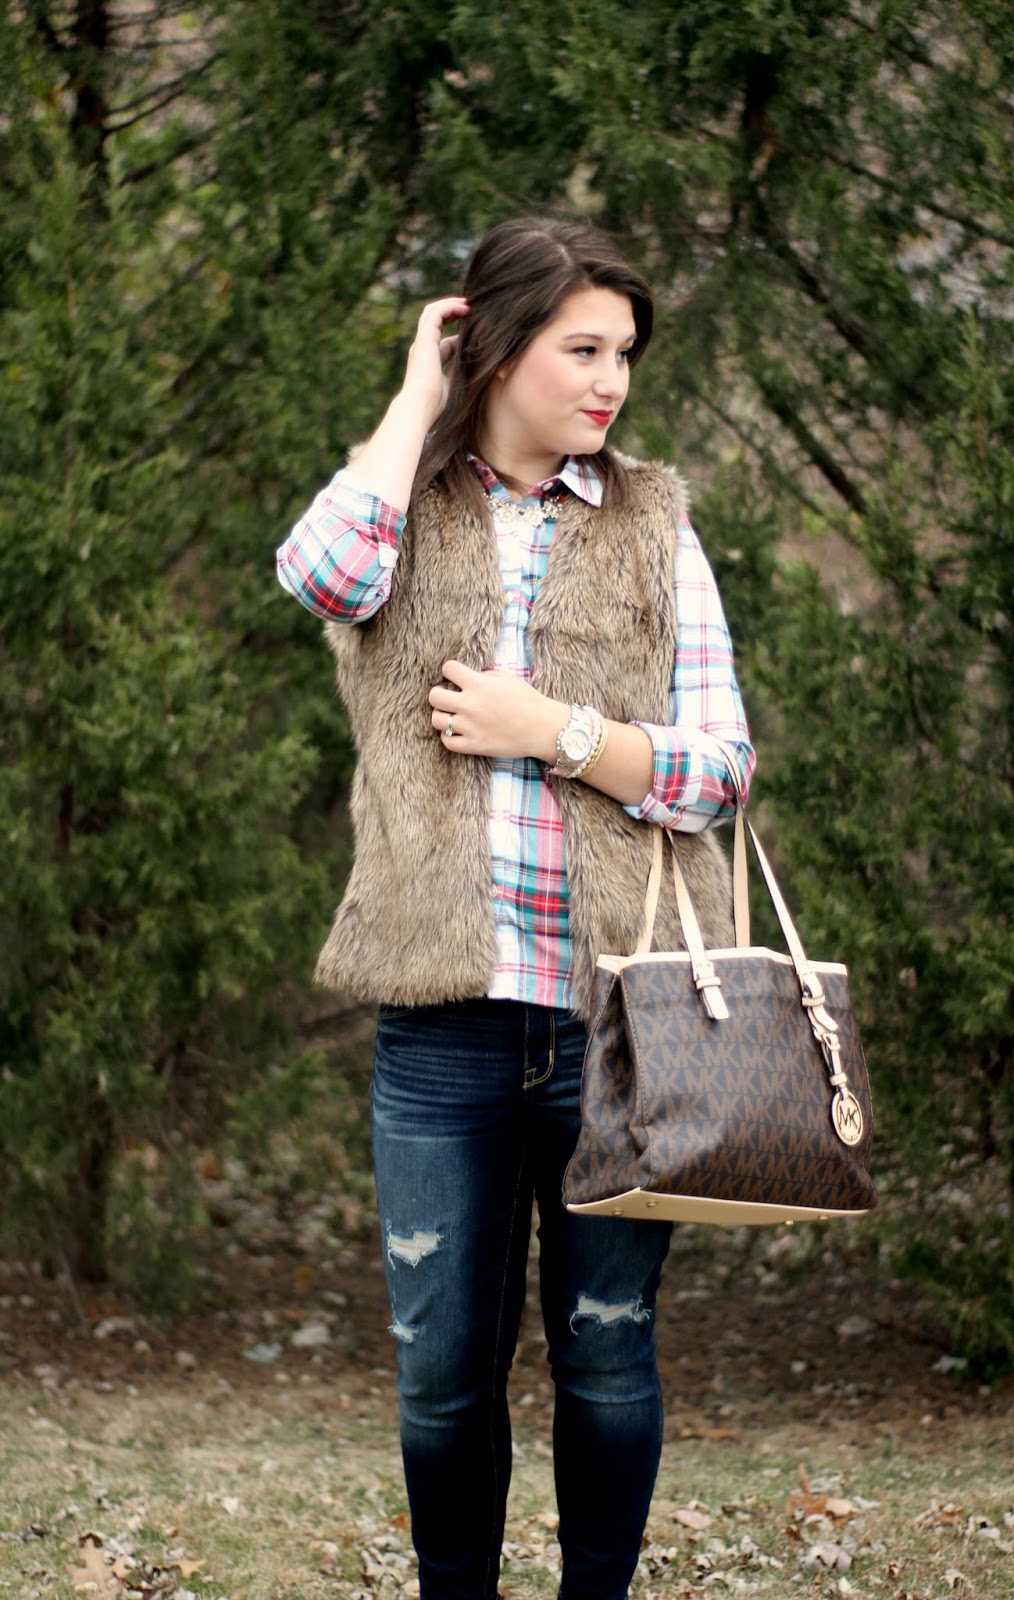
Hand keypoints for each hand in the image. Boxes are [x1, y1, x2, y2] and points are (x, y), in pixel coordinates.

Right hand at [400, 297, 469, 430]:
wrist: (420, 406)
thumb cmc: (437, 403)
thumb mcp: (454, 384)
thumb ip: (461, 372)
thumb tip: (476, 365)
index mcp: (428, 360)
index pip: (444, 342)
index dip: (460, 336)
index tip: (477, 333)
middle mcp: (422, 348)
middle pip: (434, 321)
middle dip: (452, 312)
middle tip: (471, 309)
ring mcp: (422, 342)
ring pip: (433, 312)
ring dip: (451, 305)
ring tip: (469, 303)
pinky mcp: (424, 338)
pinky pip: (435, 313)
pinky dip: (449, 307)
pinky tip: (465, 308)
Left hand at [429, 660, 566, 761]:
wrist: (543, 728)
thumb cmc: (527, 700)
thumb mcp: (506, 677)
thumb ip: (483, 675)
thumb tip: (466, 677)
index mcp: (479, 684)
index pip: (448, 669)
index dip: (450, 671)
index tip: (456, 677)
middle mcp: (470, 704)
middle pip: (434, 696)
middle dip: (439, 694)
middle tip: (449, 697)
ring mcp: (470, 727)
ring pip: (436, 720)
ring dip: (442, 716)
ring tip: (452, 716)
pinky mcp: (474, 746)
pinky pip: (447, 742)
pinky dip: (448, 736)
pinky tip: (456, 732)